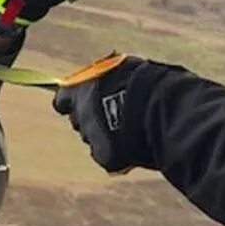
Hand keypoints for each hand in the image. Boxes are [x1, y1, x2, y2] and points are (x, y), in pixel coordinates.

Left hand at [52, 54, 153, 173]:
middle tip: (113, 117)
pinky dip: (116, 153)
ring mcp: (92, 136)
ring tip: (130, 129)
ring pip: (93, 138)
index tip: (75, 104)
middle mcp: (81, 113)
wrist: (161, 107)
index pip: (63, 99)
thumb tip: (111, 78)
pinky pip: (107, 156)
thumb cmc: (147, 81)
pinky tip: (134, 146)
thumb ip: (109, 77)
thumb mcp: (124, 69)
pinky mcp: (105, 156)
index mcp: (80, 89)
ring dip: (105, 136)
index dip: (70, 102)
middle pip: (79, 120)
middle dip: (91, 120)